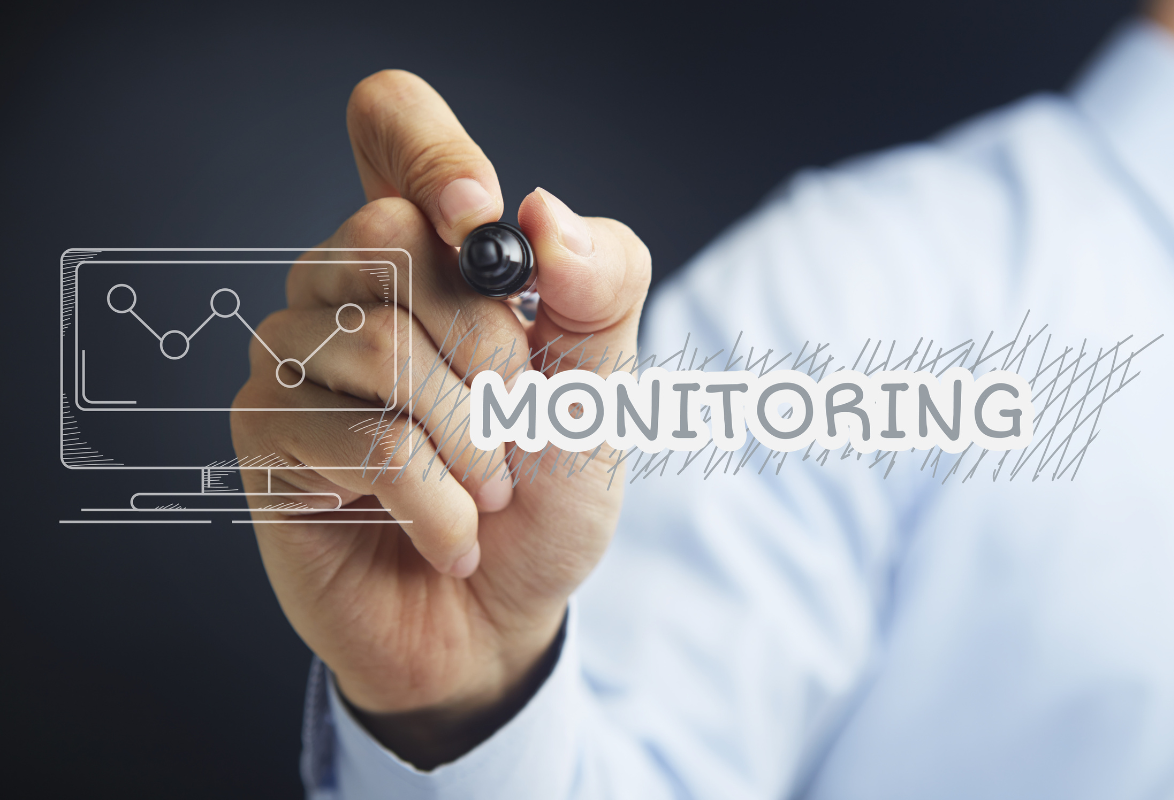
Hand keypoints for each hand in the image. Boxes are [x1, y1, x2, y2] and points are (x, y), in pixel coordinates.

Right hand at [230, 70, 650, 766]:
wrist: (500, 615)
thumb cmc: (545, 494)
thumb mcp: (606, 389)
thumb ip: (601, 289)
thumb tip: (542, 211)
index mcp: (428, 251)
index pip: (392, 122)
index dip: (436, 156)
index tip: (487, 229)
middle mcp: (345, 284)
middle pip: (389, 236)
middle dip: (489, 350)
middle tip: (516, 426)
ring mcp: (295, 357)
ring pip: (377, 342)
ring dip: (468, 438)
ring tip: (487, 488)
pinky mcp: (266, 436)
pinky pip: (360, 439)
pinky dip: (437, 502)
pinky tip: (450, 535)